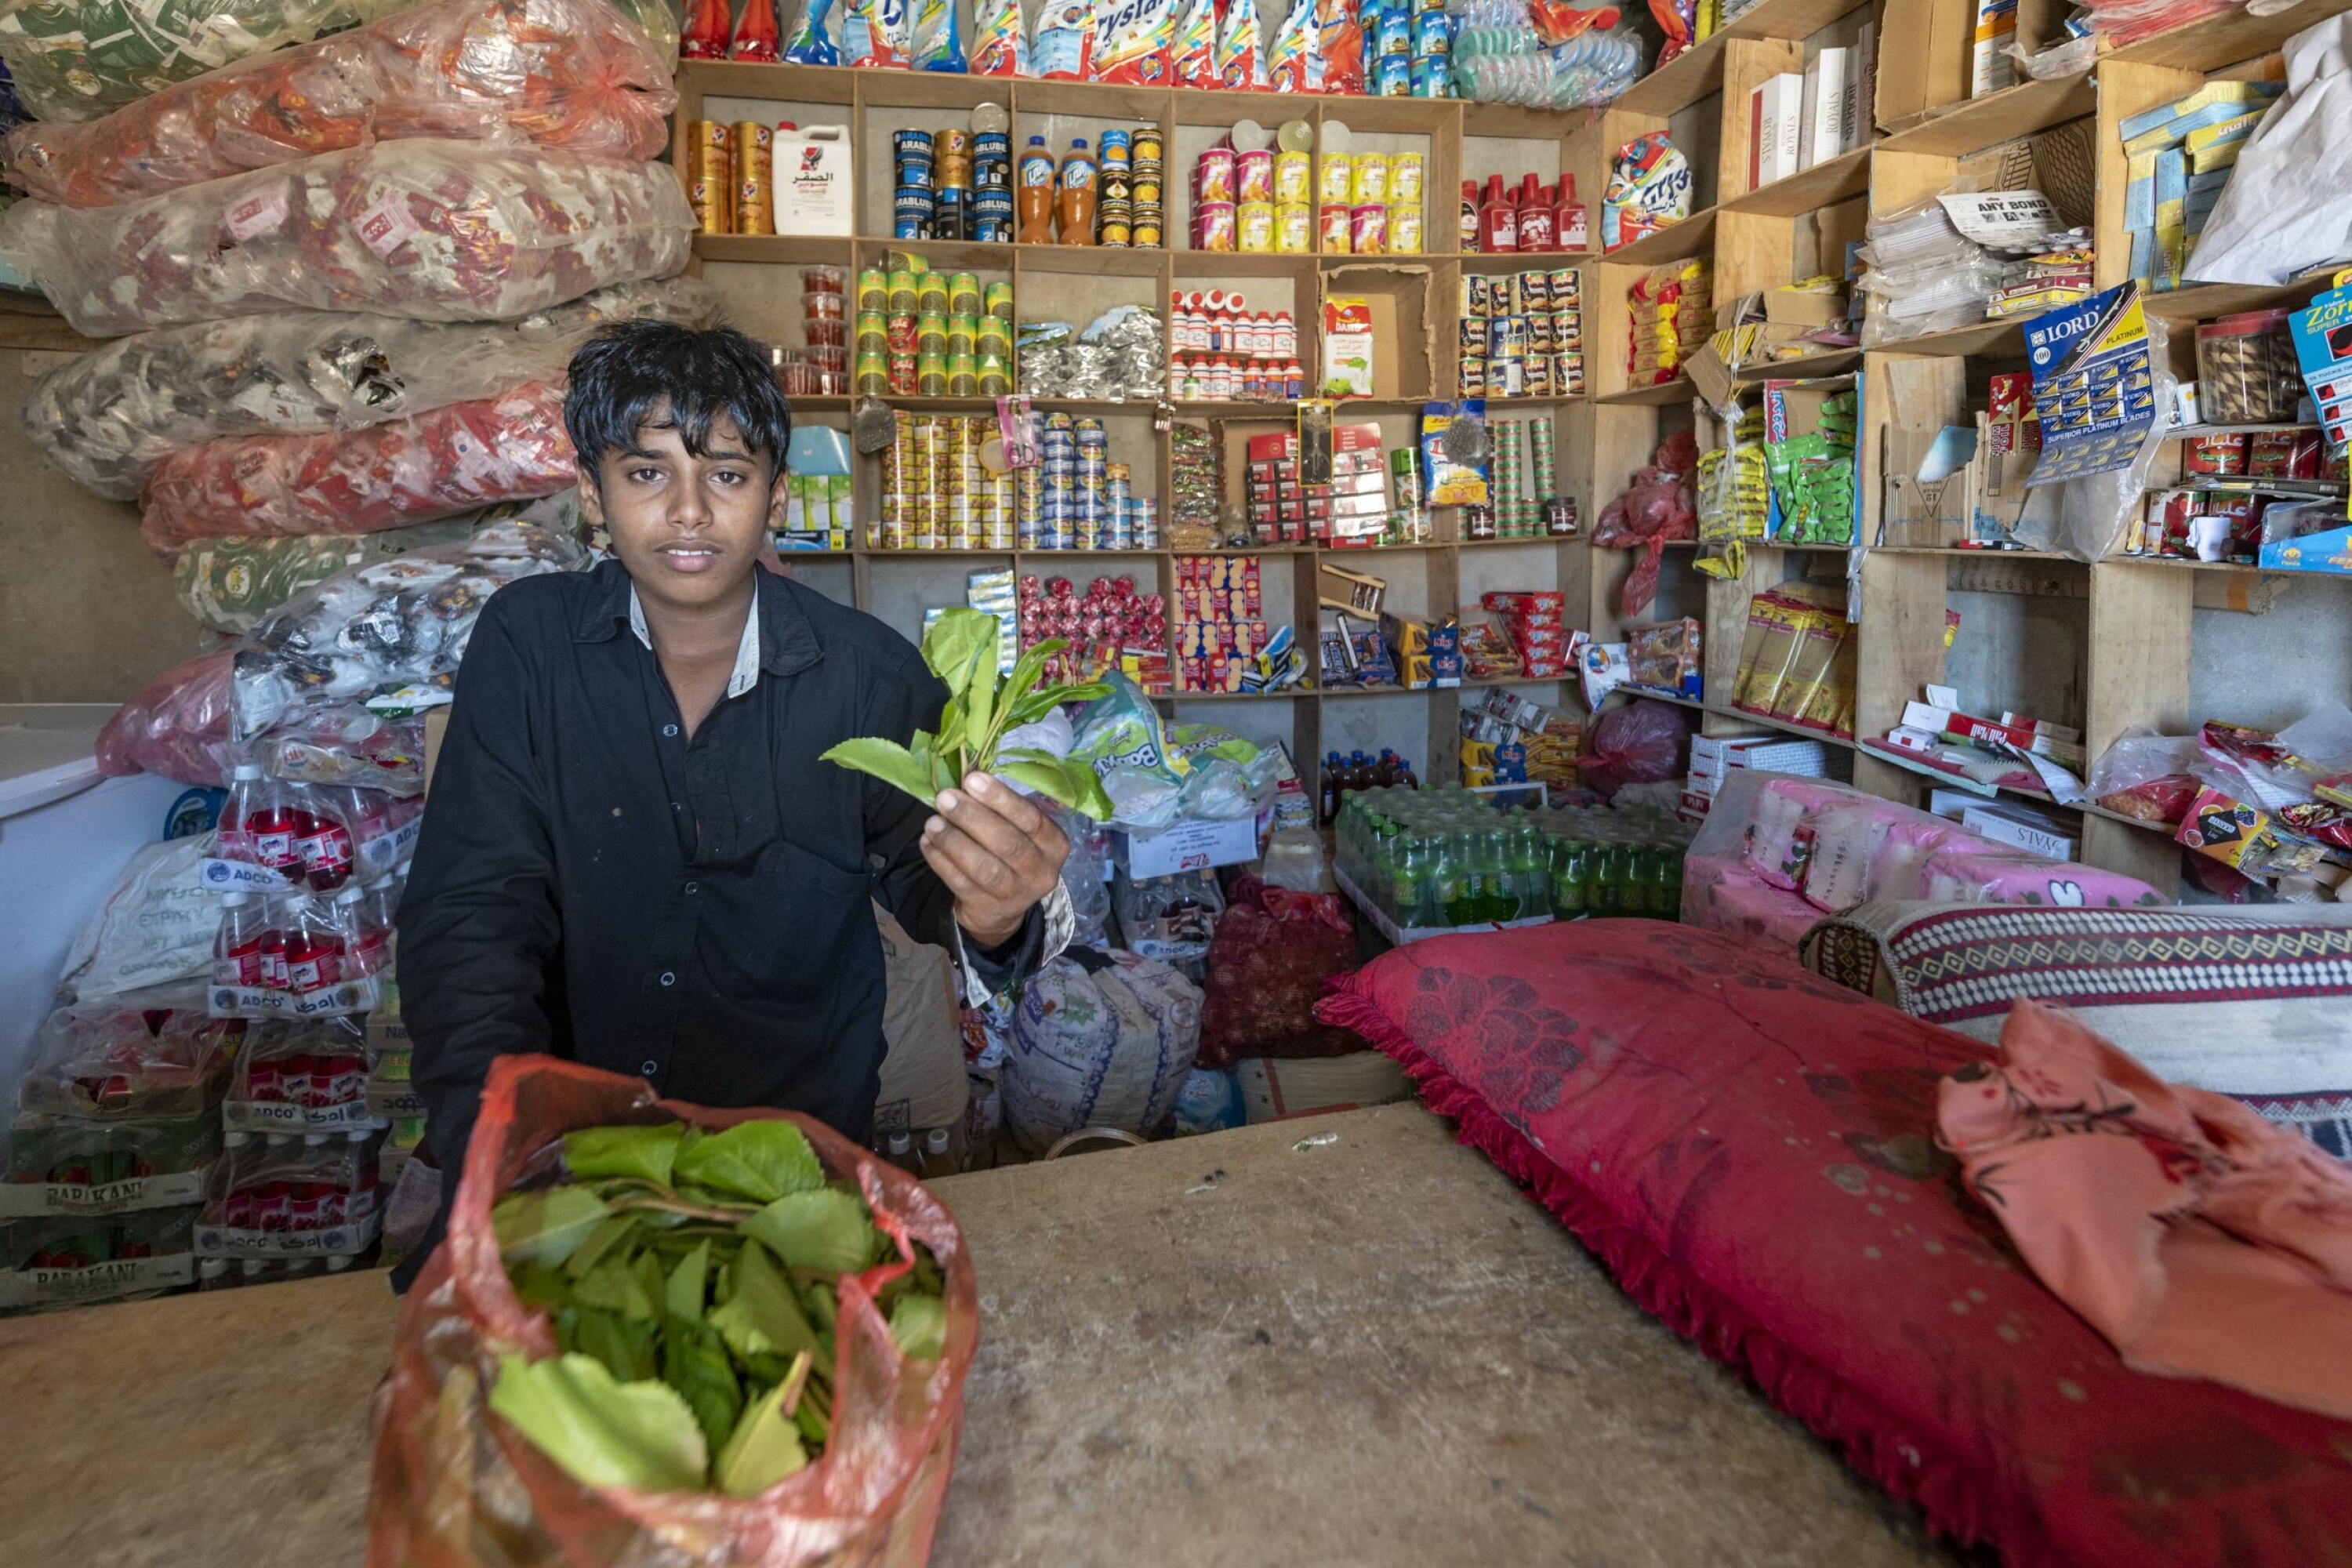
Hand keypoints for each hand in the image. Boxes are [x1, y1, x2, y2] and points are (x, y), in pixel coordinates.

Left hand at [924, 772, 1070, 949]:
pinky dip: (941, 861)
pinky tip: (928, 843)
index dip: (1000, 799)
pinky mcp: (989, 909)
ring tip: (932, 823)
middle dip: (972, 817)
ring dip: (954, 841)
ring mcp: (1016, 895)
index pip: (1031, 819)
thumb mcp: (1019, 830)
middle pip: (1007, 843)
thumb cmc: (1010, 852)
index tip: (971, 779)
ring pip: (984, 867)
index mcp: (1054, 844)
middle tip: (945, 797)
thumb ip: (999, 808)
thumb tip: (964, 780)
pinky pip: (961, 884)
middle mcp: (1041, 871)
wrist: (1004, 907)